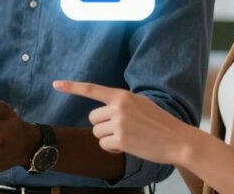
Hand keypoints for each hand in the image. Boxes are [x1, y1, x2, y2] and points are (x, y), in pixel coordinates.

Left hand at [53, 81, 194, 164]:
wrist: (178, 140)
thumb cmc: (160, 123)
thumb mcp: (141, 104)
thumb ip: (121, 104)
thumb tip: (103, 112)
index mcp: (122, 96)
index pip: (92, 89)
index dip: (72, 87)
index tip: (55, 84)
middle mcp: (118, 107)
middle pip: (93, 118)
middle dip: (103, 126)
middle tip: (122, 129)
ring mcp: (119, 123)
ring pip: (97, 133)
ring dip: (108, 138)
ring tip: (128, 137)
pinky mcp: (121, 139)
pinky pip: (104, 145)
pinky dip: (113, 148)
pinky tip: (128, 146)